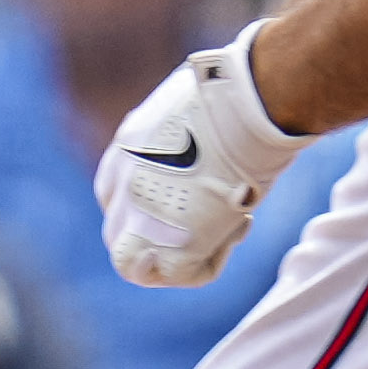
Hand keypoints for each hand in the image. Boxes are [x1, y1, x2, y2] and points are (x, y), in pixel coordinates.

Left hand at [95, 28, 306, 290]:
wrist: (246, 106)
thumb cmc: (239, 95)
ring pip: (140, 261)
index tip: (195, 193)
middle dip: (163, 233)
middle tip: (213, 217)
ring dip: (183, 254)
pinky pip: (181, 273)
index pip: (120, 193)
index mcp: (127, 146)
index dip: (156, 203)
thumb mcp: (197, 105)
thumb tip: (212, 128)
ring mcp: (135, 215)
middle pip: (123, 231)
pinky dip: (212, 261)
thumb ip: (187, 129)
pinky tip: (241, 226)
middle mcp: (122, 181)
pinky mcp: (159, 243)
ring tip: (230, 223)